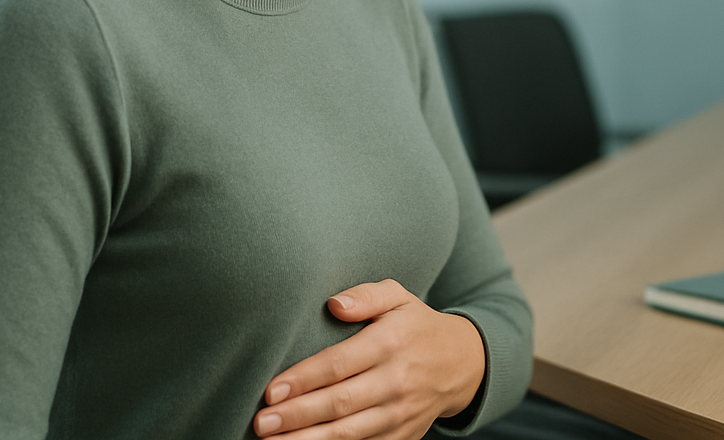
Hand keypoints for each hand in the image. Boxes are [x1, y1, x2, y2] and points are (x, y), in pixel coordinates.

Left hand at [253, 279, 485, 439]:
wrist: (462, 363)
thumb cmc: (416, 325)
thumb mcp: (398, 296)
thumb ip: (365, 296)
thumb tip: (334, 304)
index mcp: (390, 343)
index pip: (339, 364)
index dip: (303, 379)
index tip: (271, 391)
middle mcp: (396, 381)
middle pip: (339, 403)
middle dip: (297, 415)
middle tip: (261, 423)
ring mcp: (399, 413)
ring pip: (348, 433)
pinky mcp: (401, 436)